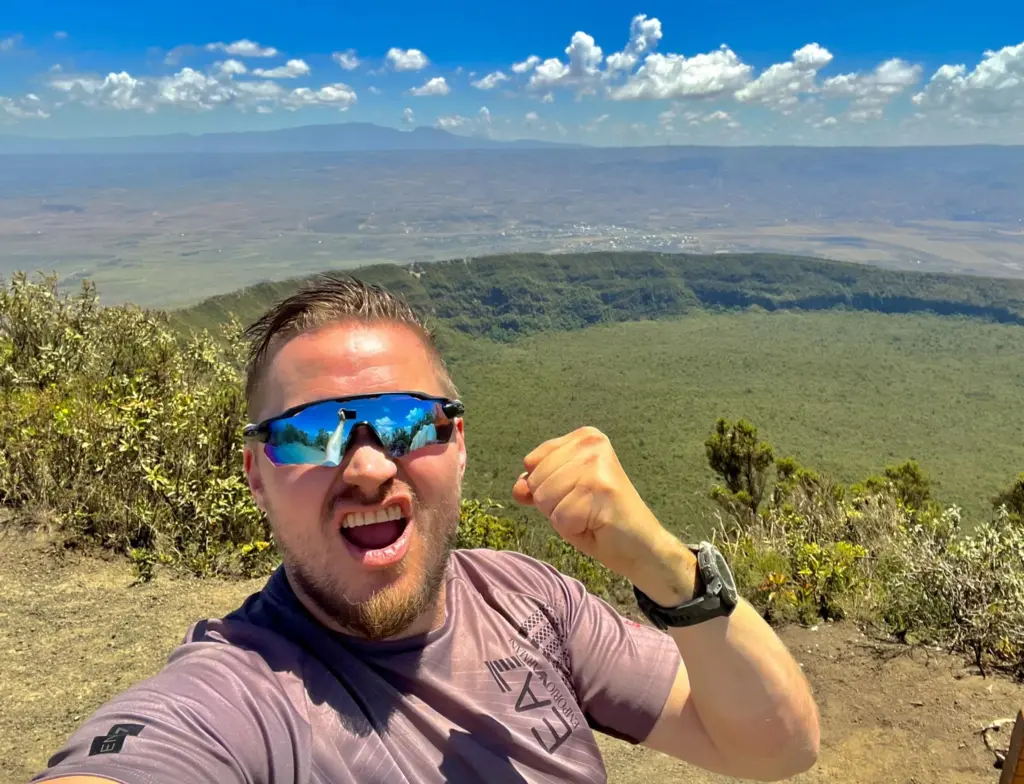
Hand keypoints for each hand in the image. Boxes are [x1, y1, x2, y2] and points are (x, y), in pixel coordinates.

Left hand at [512, 426, 696, 603]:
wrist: (642, 546)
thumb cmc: (601, 519)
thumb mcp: (562, 495)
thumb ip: (536, 485)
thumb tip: (517, 488)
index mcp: (584, 437)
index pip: (532, 462)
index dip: (548, 487)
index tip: (579, 493)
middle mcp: (591, 443)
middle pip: (535, 481)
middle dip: (554, 504)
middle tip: (586, 508)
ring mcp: (596, 465)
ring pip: (544, 499)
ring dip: (563, 517)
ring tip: (591, 516)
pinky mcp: (599, 489)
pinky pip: (559, 518)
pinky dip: (573, 530)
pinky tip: (597, 525)